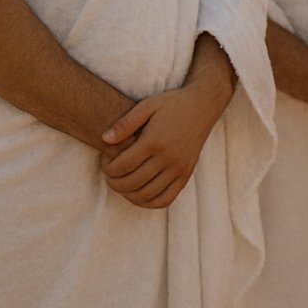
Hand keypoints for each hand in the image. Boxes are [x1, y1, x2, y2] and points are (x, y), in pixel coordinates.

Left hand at [98, 81, 230, 208]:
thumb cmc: (172, 104)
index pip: (122, 166)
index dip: (107, 169)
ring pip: (147, 195)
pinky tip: (140, 194)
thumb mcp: (147, 106)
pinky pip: (165, 199)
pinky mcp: (186, 174)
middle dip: (114, 183)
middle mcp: (168, 158)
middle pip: (132, 183)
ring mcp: (179, 168)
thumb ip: (125, 123)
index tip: (105, 163)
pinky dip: (149, 202)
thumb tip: (104, 139)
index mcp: (154, 141)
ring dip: (128, 195)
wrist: (203, 106)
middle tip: (110, 176)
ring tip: (122, 184)